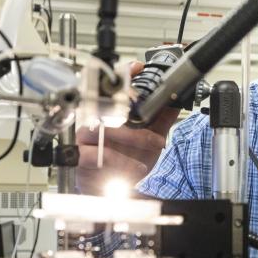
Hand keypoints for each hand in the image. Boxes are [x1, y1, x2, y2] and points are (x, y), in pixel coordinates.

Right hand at [76, 61, 179, 195]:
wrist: (112, 190)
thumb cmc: (125, 162)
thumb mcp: (150, 140)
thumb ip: (161, 121)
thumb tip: (175, 102)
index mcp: (110, 113)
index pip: (112, 88)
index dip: (122, 75)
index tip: (138, 67)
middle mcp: (95, 120)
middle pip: (110, 107)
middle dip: (134, 116)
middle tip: (156, 132)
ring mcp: (87, 137)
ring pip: (107, 129)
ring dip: (134, 139)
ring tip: (152, 148)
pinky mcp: (81, 156)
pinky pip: (99, 154)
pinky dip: (121, 161)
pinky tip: (135, 167)